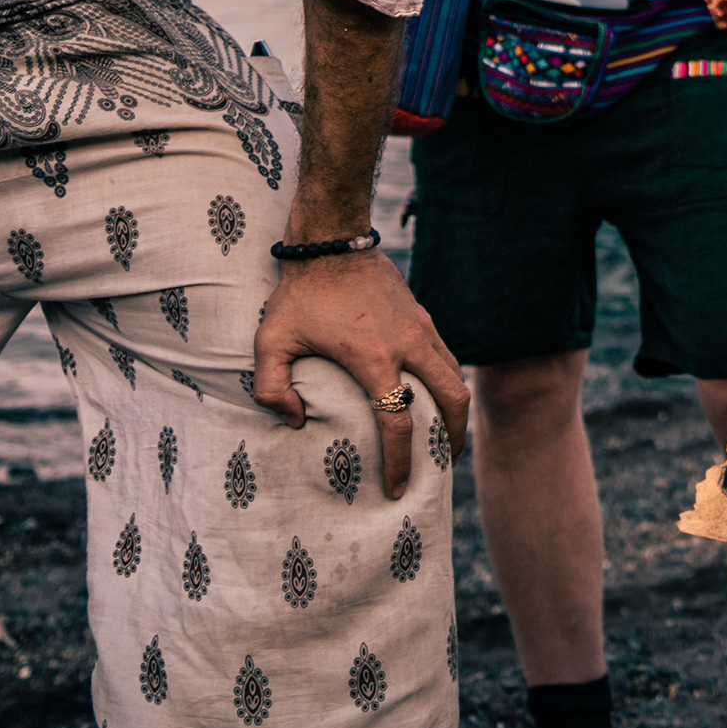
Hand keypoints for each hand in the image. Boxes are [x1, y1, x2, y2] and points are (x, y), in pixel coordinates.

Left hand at [252, 248, 467, 497]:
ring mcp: (420, 327)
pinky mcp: (422, 315)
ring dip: (457, 410)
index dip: (400, 461)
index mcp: (373, 357)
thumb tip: (297, 421)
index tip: (396, 487)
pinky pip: (447, 356)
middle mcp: (407, 344)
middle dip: (453, 438)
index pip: (398, 422)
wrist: (331, 240)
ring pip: (457, 376)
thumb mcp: (270, 341)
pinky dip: (449, 382)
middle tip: (441, 466)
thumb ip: (271, 388)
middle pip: (452, 400)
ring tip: (445, 436)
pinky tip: (434, 395)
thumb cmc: (299, 294)